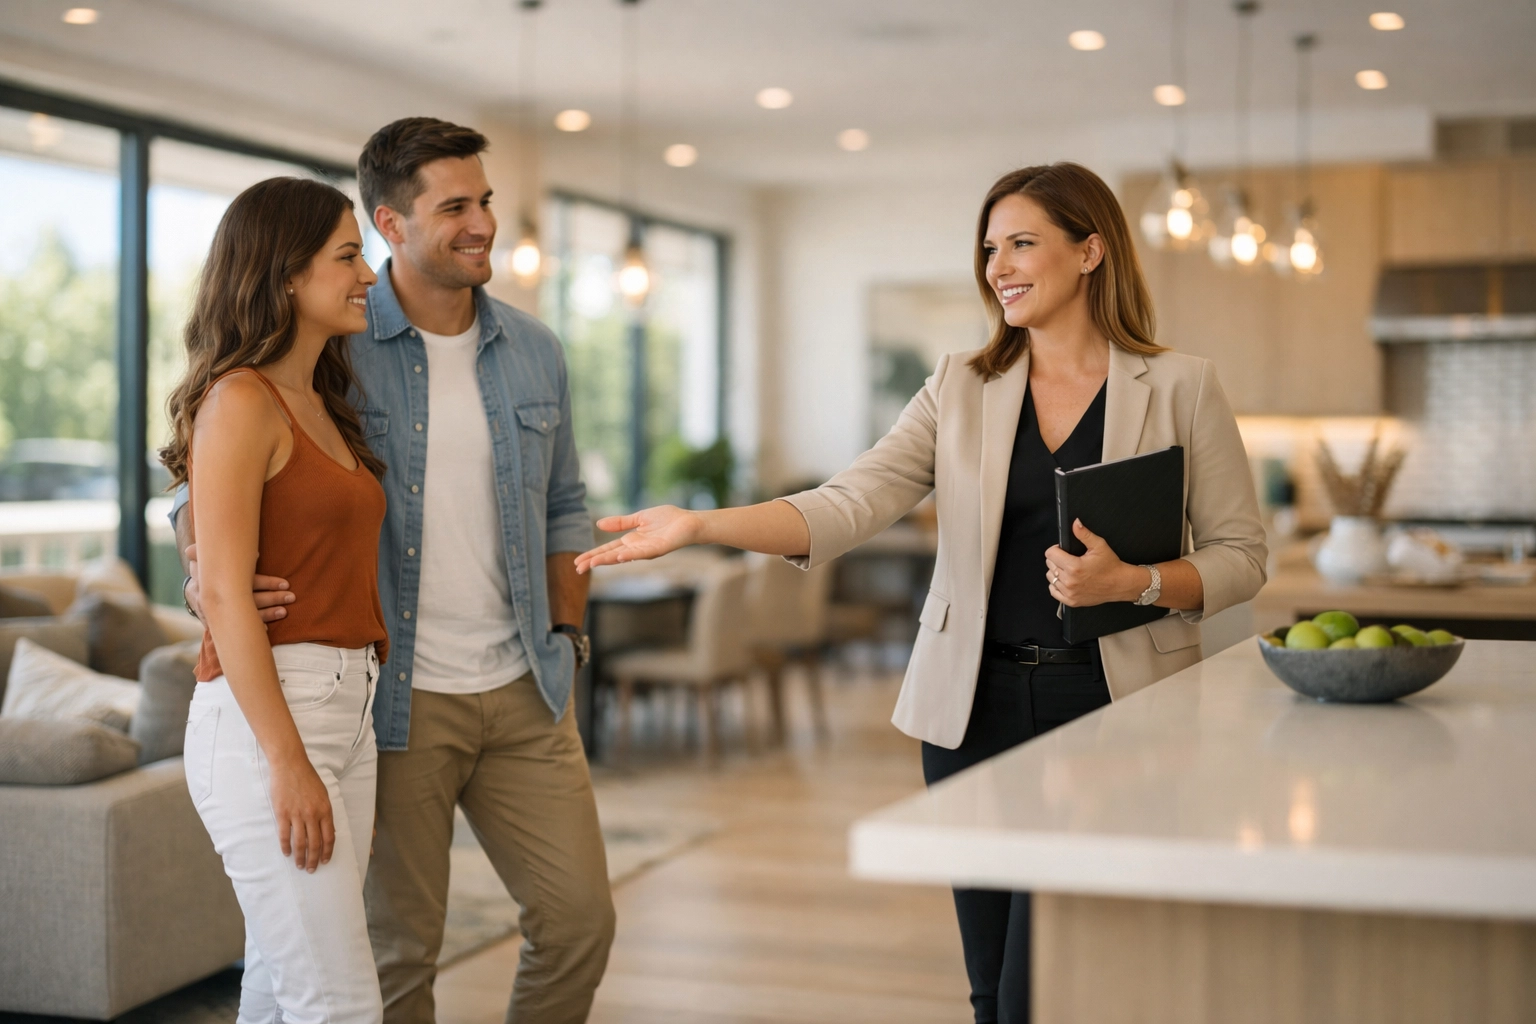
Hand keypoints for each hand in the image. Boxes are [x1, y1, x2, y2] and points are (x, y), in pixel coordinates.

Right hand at [184, 542, 294, 623]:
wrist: (193, 591)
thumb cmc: (212, 571)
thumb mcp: (216, 559)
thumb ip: (232, 555)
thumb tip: (256, 553)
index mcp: (221, 579)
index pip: (249, 581)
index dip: (268, 583)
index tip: (286, 584)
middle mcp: (220, 596)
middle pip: (251, 599)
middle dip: (273, 598)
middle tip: (291, 597)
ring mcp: (218, 611)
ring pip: (246, 615)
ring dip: (267, 614)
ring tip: (284, 611)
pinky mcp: (217, 623)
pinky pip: (235, 628)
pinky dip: (250, 629)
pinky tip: (265, 630)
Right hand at [268, 755, 333, 871]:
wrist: (290, 765)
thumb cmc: (308, 778)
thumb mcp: (324, 794)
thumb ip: (325, 813)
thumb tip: (329, 830)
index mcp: (325, 810)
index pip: (329, 837)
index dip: (327, 852)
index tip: (325, 861)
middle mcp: (313, 814)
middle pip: (315, 843)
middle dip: (314, 859)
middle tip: (311, 869)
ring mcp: (297, 815)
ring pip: (300, 843)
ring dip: (300, 857)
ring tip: (300, 865)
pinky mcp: (282, 814)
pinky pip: (285, 835)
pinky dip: (286, 847)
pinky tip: (287, 853)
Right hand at [575, 505, 703, 573]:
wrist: (689, 521)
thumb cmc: (668, 519)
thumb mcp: (639, 517)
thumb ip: (620, 522)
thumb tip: (598, 524)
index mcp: (631, 541)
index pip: (607, 549)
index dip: (593, 554)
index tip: (577, 561)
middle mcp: (636, 548)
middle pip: (611, 556)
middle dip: (594, 561)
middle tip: (578, 568)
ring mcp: (646, 550)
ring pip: (623, 556)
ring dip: (608, 560)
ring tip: (592, 563)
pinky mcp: (658, 548)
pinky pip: (642, 553)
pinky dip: (630, 555)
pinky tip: (619, 556)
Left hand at [1044, 519, 1142, 607]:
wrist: (1120, 584)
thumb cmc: (1111, 566)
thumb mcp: (1099, 546)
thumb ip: (1084, 534)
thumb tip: (1075, 523)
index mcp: (1074, 566)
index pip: (1050, 554)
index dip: (1056, 549)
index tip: (1063, 550)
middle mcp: (1069, 581)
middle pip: (1049, 565)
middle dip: (1057, 560)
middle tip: (1069, 559)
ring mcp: (1069, 592)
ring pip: (1050, 578)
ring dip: (1056, 572)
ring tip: (1069, 570)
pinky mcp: (1071, 601)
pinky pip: (1053, 591)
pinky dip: (1056, 585)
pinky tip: (1067, 580)